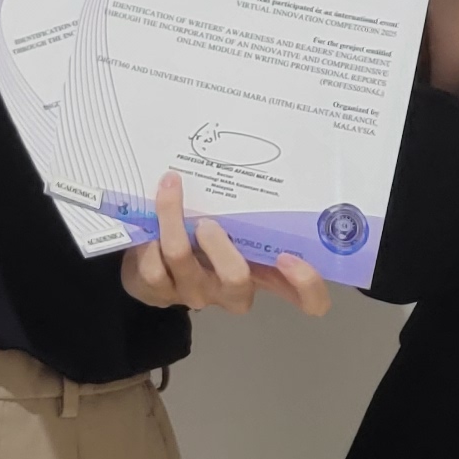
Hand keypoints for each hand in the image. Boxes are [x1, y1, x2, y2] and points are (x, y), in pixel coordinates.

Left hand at [119, 174, 331, 316]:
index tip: (288, 257)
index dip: (306, 286)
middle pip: (238, 280)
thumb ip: (251, 209)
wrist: (152, 259)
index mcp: (264, 274)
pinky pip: (153, 267)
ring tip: (170, 188)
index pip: (308, 299)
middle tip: (207, 222)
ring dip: (173, 221)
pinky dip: (150, 236)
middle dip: (219, 246)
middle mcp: (233, 291)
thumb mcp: (237, 226)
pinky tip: (149, 217)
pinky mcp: (159, 293)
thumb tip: (250, 158)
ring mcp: (196, 294)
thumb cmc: (206, 238)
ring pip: (183, 262)